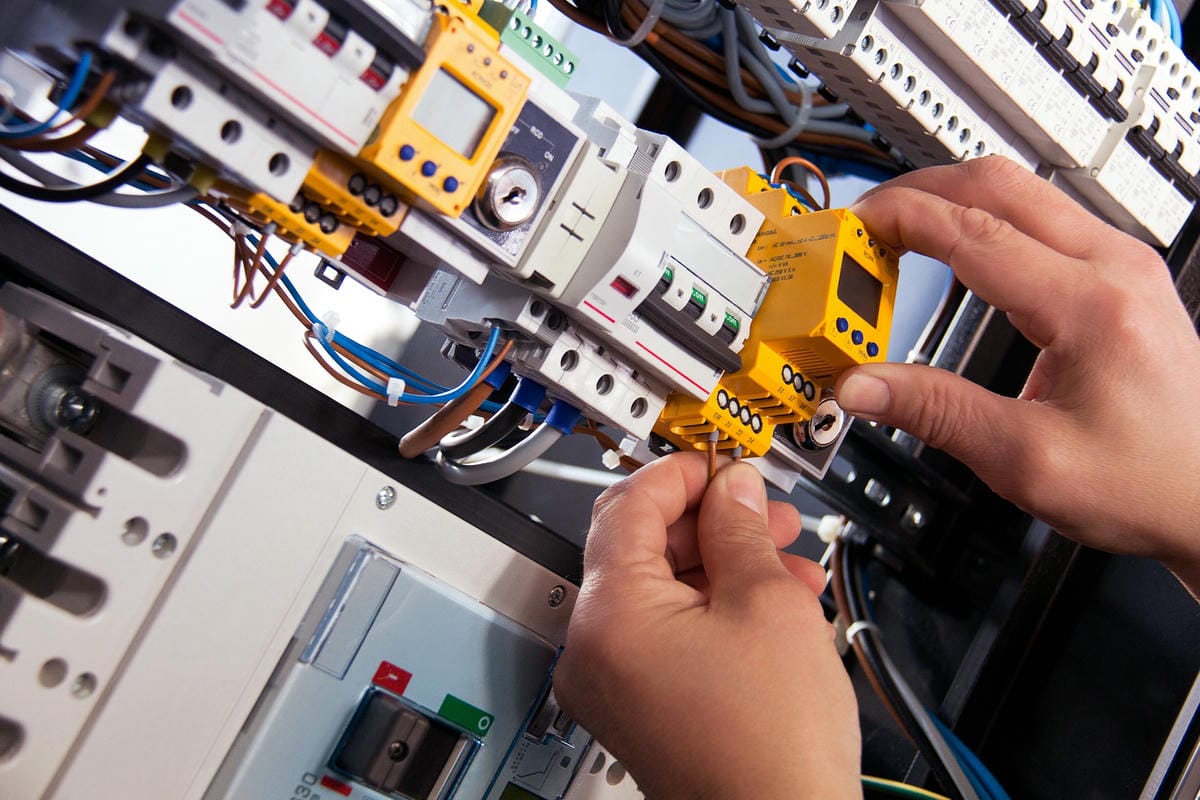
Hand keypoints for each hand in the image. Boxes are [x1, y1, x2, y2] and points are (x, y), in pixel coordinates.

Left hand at [554, 454, 859, 798]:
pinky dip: (712, 611)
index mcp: (609, 615)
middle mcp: (593, 651)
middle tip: (763, 510)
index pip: (628, 506)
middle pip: (641, 548)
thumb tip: (732, 489)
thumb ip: (740, 529)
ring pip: (661, 592)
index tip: (721, 463)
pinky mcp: (638, 709)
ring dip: (722, 566)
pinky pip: (666, 636)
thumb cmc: (772, 747)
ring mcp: (612, 685)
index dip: (682, 472)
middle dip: (711, 522)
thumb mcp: (768, 604)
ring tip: (785, 560)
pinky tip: (771, 604)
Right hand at [838, 156, 1199, 593]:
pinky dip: (983, 220)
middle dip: (919, 191)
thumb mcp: (1027, 460)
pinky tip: (954, 248)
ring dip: (952, 200)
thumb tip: (864, 384)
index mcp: (1091, 307)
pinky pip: (1042, 218)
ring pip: (1022, 192)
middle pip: (998, 184)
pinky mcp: (1120, 276)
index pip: (973, 232)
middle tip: (866, 222)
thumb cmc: (1148, 483)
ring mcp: (1122, 265)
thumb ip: (936, 412)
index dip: (901, 219)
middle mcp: (1114, 268)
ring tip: (898, 236)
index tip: (854, 225)